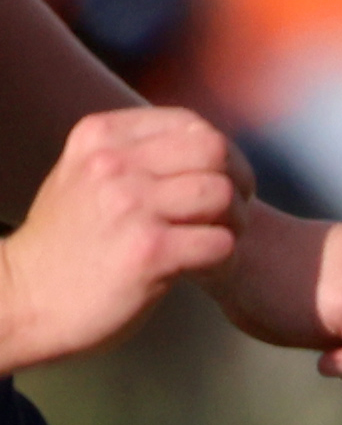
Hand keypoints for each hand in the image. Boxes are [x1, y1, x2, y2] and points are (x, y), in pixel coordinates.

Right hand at [0, 109, 246, 375]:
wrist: (21, 300)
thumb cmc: (64, 243)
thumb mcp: (82, 175)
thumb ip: (132, 152)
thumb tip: (201, 140)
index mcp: (99, 137)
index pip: (191, 124)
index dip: (218, 154)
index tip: (215, 181)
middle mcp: (113, 165)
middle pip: (216, 151)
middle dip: (237, 182)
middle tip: (230, 212)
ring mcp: (130, 207)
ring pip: (222, 194)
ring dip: (235, 222)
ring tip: (215, 240)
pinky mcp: (148, 252)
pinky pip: (221, 243)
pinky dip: (224, 258)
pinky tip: (203, 269)